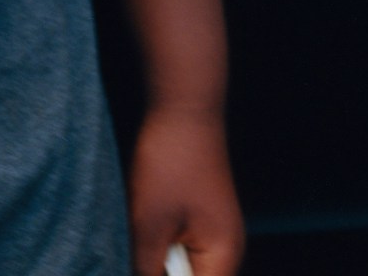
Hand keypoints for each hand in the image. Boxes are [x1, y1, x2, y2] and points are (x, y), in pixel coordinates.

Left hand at [128, 103, 244, 275]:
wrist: (183, 108)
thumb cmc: (169, 162)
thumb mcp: (149, 222)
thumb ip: (147, 268)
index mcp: (223, 257)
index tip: (144, 265)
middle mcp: (227, 249)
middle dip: (161, 272)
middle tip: (140, 247)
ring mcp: (216, 231)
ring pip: (184, 265)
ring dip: (159, 258)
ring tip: (142, 231)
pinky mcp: (201, 216)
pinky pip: (181, 245)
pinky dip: (160, 241)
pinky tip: (145, 220)